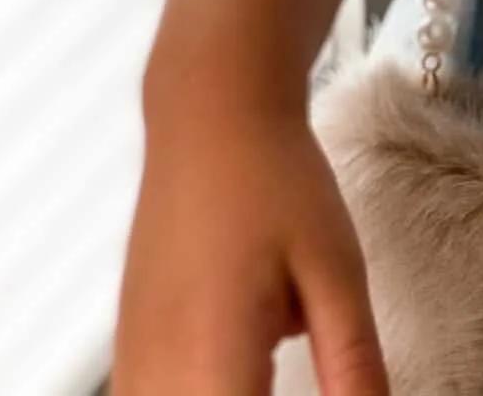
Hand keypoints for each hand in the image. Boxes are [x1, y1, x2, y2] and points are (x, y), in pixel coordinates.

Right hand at [111, 92, 386, 395]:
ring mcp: (133, 364)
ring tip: (275, 371)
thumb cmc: (276, 180)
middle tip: (318, 376)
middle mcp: (156, 375)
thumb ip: (353, 367)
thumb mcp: (336, 273)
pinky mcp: (129, 348)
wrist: (210, 112)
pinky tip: (244, 373)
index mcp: (212, 363)